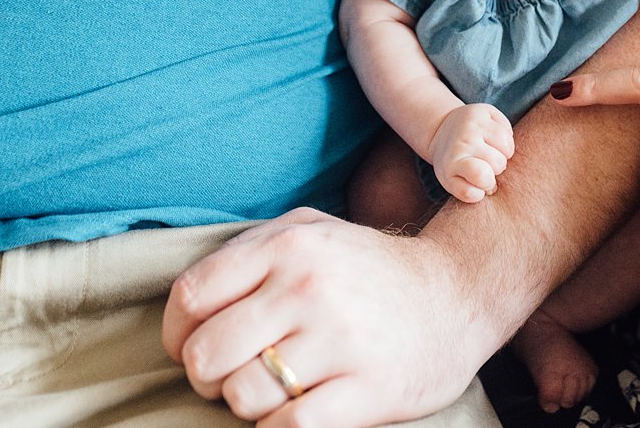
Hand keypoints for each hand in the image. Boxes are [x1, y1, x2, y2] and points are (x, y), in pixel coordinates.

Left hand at [162, 208, 488, 427]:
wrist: (461, 291)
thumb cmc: (371, 268)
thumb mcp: (312, 229)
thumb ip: (250, 250)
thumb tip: (188, 303)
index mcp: (288, 245)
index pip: (190, 297)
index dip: (178, 333)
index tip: (195, 345)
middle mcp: (309, 287)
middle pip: (206, 355)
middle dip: (210, 376)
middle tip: (236, 375)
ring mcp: (340, 339)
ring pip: (243, 396)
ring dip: (249, 405)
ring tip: (277, 390)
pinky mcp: (367, 388)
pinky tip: (297, 413)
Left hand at [430, 102, 513, 201]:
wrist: (442, 130)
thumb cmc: (452, 163)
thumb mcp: (453, 182)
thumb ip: (469, 192)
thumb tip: (490, 189)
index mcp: (453, 160)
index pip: (482, 175)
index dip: (488, 183)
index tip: (482, 181)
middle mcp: (464, 139)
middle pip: (499, 163)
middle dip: (496, 168)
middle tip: (485, 165)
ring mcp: (474, 122)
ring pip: (507, 146)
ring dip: (503, 153)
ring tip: (491, 153)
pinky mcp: (485, 109)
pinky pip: (508, 130)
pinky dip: (505, 138)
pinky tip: (493, 140)